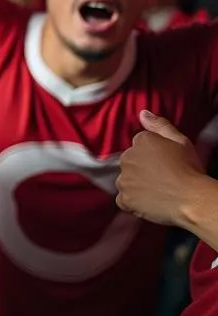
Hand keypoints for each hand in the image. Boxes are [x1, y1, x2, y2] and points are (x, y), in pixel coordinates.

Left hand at [116, 111, 208, 226]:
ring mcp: (124, 179)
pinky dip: (133, 202)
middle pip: (131, 163)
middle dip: (142, 169)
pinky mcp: (124, 199)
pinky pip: (123, 200)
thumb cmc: (190, 169)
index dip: (154, 157)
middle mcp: (127, 158)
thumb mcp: (180, 141)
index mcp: (140, 141)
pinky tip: (149, 202)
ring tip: (158, 191)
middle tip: (163, 179)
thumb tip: (142, 113)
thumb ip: (160, 125)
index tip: (166, 165)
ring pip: (126, 181)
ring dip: (136, 186)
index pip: (139, 147)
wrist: (192, 198)